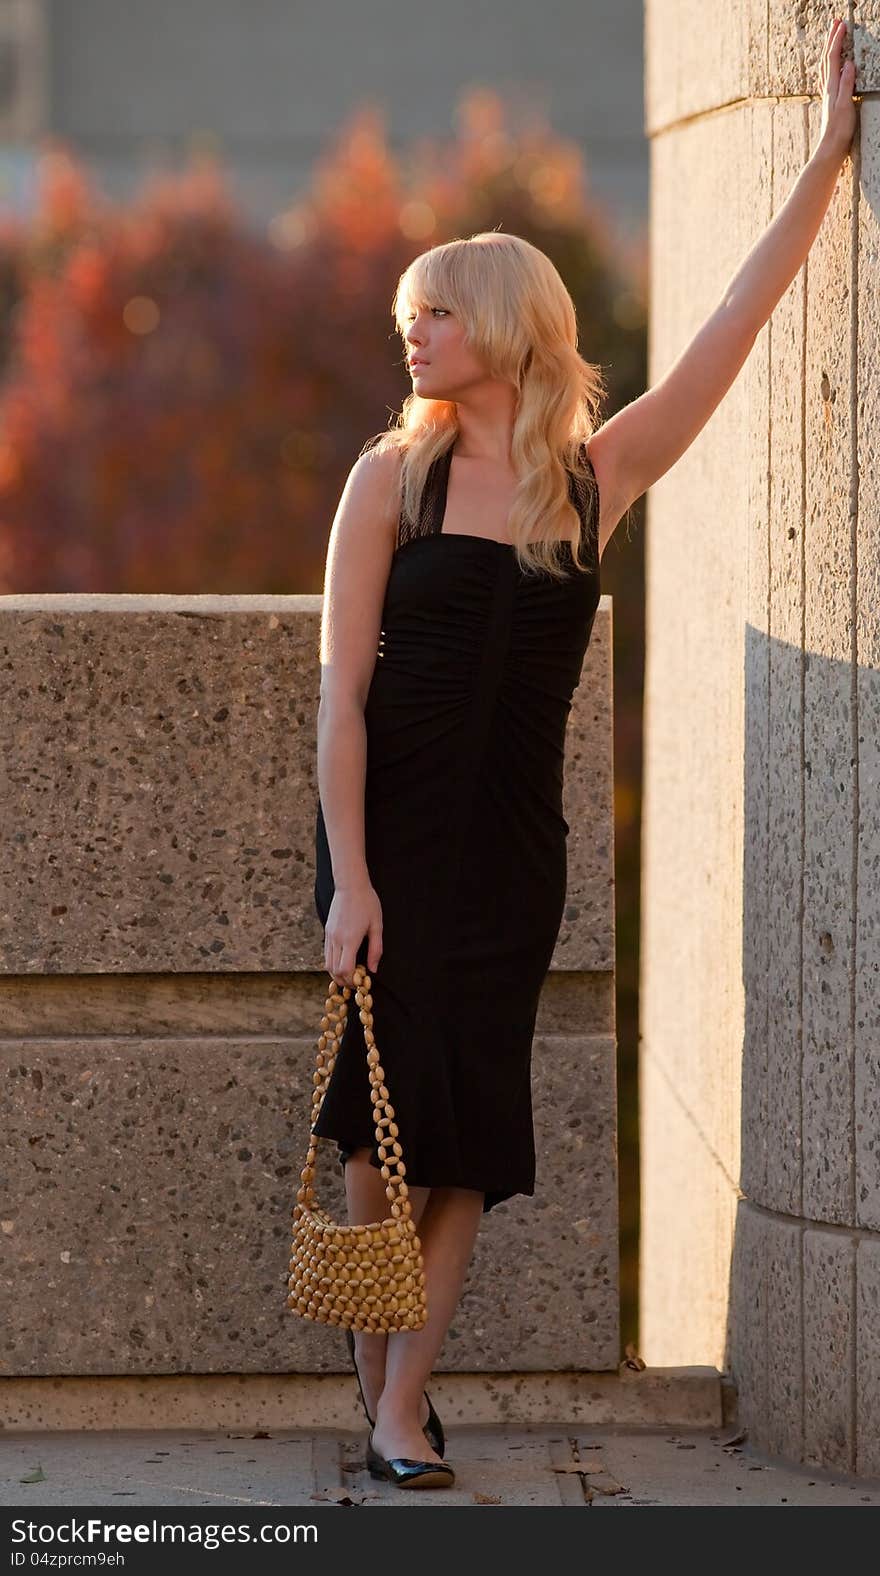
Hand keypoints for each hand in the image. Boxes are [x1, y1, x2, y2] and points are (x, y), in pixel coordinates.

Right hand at [324, 880, 382, 986]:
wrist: (350, 885)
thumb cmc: (367, 903)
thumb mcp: (377, 926)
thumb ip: (376, 950)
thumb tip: (373, 969)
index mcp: (350, 939)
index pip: (344, 969)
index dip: (351, 980)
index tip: (360, 981)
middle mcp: (336, 939)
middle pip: (333, 970)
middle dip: (343, 980)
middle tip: (354, 981)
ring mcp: (329, 935)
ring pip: (327, 963)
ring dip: (336, 972)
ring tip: (349, 974)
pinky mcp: (327, 931)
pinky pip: (326, 953)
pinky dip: (333, 962)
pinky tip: (343, 961)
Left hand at [817, 16, 857, 162]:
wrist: (829, 149)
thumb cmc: (838, 131)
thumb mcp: (845, 106)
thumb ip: (846, 85)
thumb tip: (848, 64)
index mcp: (831, 87)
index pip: (833, 58)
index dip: (837, 40)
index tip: (841, 24)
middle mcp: (827, 89)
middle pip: (826, 59)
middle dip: (831, 39)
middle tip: (835, 22)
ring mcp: (827, 95)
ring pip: (825, 67)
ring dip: (829, 49)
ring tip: (833, 37)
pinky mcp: (830, 101)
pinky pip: (828, 77)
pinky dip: (829, 65)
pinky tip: (831, 68)